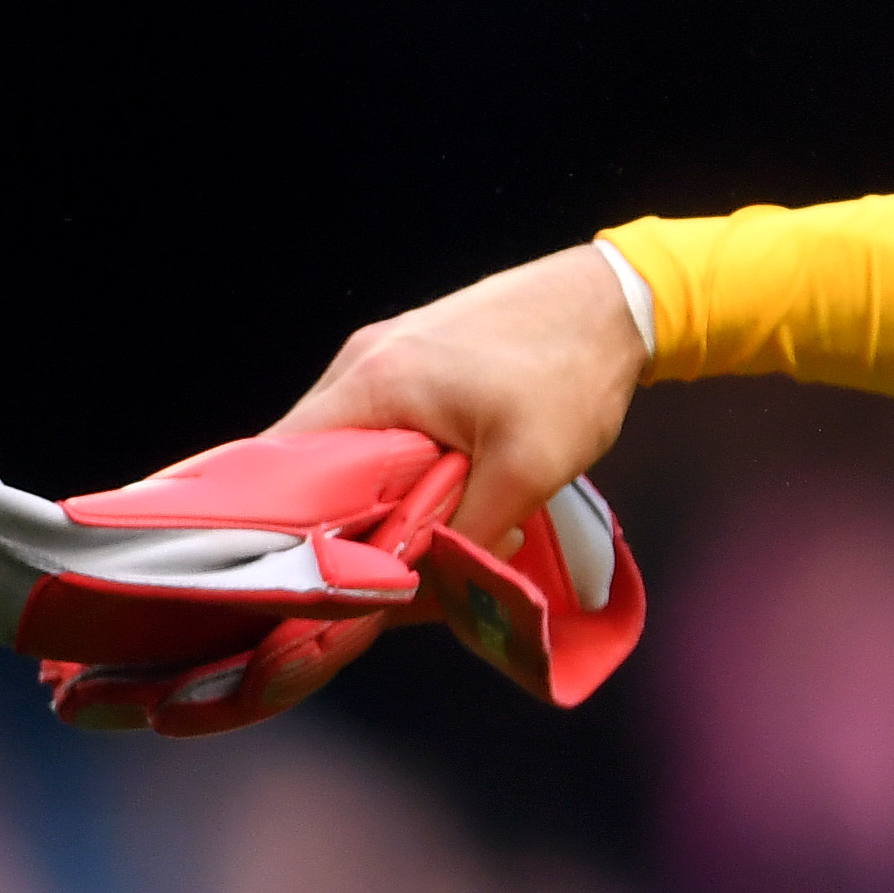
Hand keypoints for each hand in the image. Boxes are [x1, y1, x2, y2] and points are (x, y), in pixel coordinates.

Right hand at [252, 245, 647, 700]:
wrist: (617, 300)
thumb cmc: (572, 375)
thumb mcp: (526, 473)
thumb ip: (464, 539)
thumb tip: (419, 592)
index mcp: (371, 382)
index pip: (277, 466)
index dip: (277, 529)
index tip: (296, 580)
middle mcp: (361, 363)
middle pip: (307, 462)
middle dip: (332, 524)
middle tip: (364, 576)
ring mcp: (385, 355)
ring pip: (348, 448)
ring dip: (371, 497)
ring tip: (408, 543)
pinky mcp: (414, 359)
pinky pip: (379, 427)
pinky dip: (394, 469)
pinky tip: (431, 500)